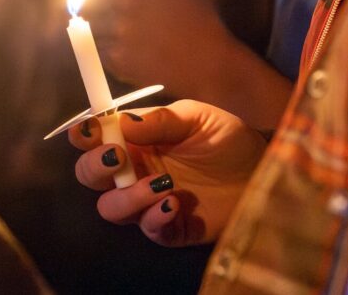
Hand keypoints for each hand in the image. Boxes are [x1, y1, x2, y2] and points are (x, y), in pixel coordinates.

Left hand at [60, 0, 289, 128]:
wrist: (209, 65)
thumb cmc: (196, 19)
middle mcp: (124, 2)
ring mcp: (116, 33)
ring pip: (81, 18)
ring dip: (84, 15)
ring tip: (102, 18)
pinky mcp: (114, 59)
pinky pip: (92, 44)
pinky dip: (96, 40)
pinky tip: (116, 41)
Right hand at [68, 100, 265, 246]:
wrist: (263, 173)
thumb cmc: (228, 140)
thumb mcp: (198, 118)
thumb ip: (161, 120)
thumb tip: (123, 122)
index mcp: (133, 141)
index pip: (92, 139)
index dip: (83, 135)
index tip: (90, 132)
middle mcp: (133, 171)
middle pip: (89, 175)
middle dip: (95, 167)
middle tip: (120, 158)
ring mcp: (148, 202)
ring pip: (110, 208)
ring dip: (127, 197)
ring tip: (162, 184)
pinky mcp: (169, 228)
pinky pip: (147, 230)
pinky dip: (154, 219)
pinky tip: (174, 204)